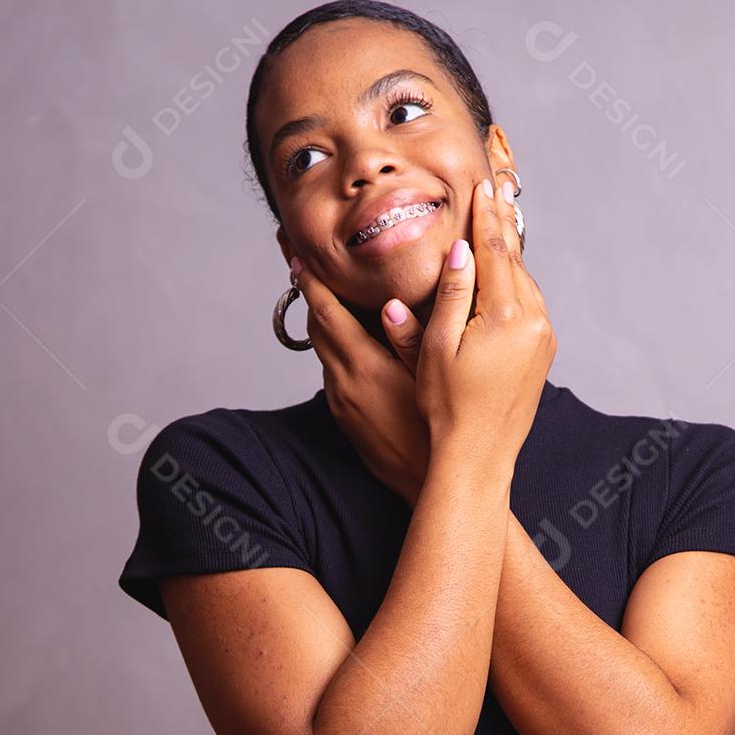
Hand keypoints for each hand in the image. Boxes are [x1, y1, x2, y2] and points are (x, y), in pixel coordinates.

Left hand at [289, 259, 428, 508]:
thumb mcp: (431, 377)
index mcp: (363, 368)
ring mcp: (340, 402)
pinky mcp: (344, 417)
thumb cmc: (437, 431)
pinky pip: (333, 371)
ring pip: (323, 350)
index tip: (297, 253)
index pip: (323, 313)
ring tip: (329, 294)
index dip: (309, 280)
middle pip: (315, 327)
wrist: (427, 482)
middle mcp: (342, 384)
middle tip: (306, 262)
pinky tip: (355, 340)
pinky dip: (336, 348)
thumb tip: (391, 302)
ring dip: (323, 322)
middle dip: (310, 294)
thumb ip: (411, 337)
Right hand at [411, 176, 555, 478]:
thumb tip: (460, 250)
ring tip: (497, 222)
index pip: (495, 252)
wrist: (478, 456)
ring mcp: (543, 338)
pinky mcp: (544, 353)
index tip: (482, 187)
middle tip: (495, 189)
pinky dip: (514, 284)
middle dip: (501, 227)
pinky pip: (529, 305)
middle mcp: (534, 323)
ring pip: (524, 283)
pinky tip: (503, 274)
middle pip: (515, 262)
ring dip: (509, 255)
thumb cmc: (447, 408)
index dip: (485, 218)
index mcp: (506, 317)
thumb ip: (451, 294)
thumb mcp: (436, 347)